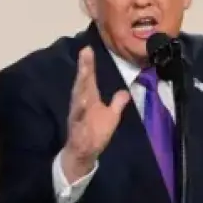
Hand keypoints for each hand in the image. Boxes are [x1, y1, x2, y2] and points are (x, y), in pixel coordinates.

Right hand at [59, 46, 130, 180]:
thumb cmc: (95, 133)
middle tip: (85, 53)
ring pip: (78, 99)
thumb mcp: (110, 117)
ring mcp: (78, 117)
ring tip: (84, 73)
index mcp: (88, 100)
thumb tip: (125, 92)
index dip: (88, 65)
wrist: (83, 154)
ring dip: (81, 86)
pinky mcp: (77, 130)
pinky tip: (83, 102)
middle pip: (82, 84)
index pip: (89, 79)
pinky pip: (78, 120)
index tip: (87, 49)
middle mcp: (81, 105)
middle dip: (83, 69)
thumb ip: (117, 104)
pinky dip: (80, 111)